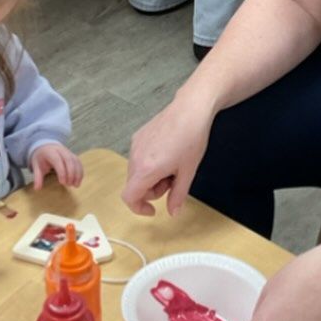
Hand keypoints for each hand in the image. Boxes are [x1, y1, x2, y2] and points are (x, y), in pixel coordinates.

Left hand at [30, 143, 83, 188]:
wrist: (46, 146)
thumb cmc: (41, 158)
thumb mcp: (36, 166)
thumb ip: (37, 177)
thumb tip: (37, 189)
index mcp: (50, 152)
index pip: (58, 160)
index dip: (62, 171)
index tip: (62, 183)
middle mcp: (61, 151)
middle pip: (69, 160)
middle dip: (71, 173)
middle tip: (69, 185)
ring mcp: (69, 152)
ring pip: (76, 162)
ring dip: (78, 174)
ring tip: (76, 185)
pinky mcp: (73, 155)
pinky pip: (79, 163)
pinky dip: (80, 172)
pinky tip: (78, 181)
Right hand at [121, 96, 213, 216]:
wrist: (191, 109)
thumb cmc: (191, 137)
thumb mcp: (188, 172)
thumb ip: (178, 196)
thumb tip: (173, 212)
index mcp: (146, 169)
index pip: (129, 197)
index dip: (139, 208)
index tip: (153, 209)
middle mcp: (136, 157)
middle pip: (135, 185)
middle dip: (152, 190)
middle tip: (173, 181)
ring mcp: (135, 145)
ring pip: (137, 172)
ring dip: (152, 176)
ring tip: (173, 165)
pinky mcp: (138, 136)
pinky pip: (139, 158)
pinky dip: (150, 164)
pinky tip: (168, 153)